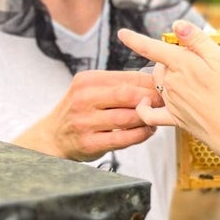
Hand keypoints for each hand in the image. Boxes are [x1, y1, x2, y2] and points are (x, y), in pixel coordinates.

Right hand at [14, 69, 159, 160]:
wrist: (53, 137)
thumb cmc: (82, 111)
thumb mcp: (93, 90)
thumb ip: (120, 85)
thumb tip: (156, 79)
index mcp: (88, 80)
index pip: (127, 77)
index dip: (151, 83)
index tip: (164, 88)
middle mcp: (84, 98)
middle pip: (128, 95)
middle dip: (151, 100)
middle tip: (165, 104)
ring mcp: (86, 121)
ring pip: (128, 118)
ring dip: (147, 120)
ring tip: (155, 119)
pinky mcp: (90, 142)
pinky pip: (124, 138)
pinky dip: (141, 135)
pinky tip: (146, 131)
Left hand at [117, 20, 219, 155]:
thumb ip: (198, 40)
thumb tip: (177, 25)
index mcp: (182, 64)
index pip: (152, 47)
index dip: (135, 39)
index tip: (122, 34)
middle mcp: (172, 82)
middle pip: (160, 65)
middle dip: (170, 60)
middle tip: (197, 64)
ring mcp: (172, 102)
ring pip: (158, 84)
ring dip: (166, 79)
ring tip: (190, 82)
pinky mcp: (175, 120)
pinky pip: (150, 114)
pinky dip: (144, 108)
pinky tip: (144, 103)